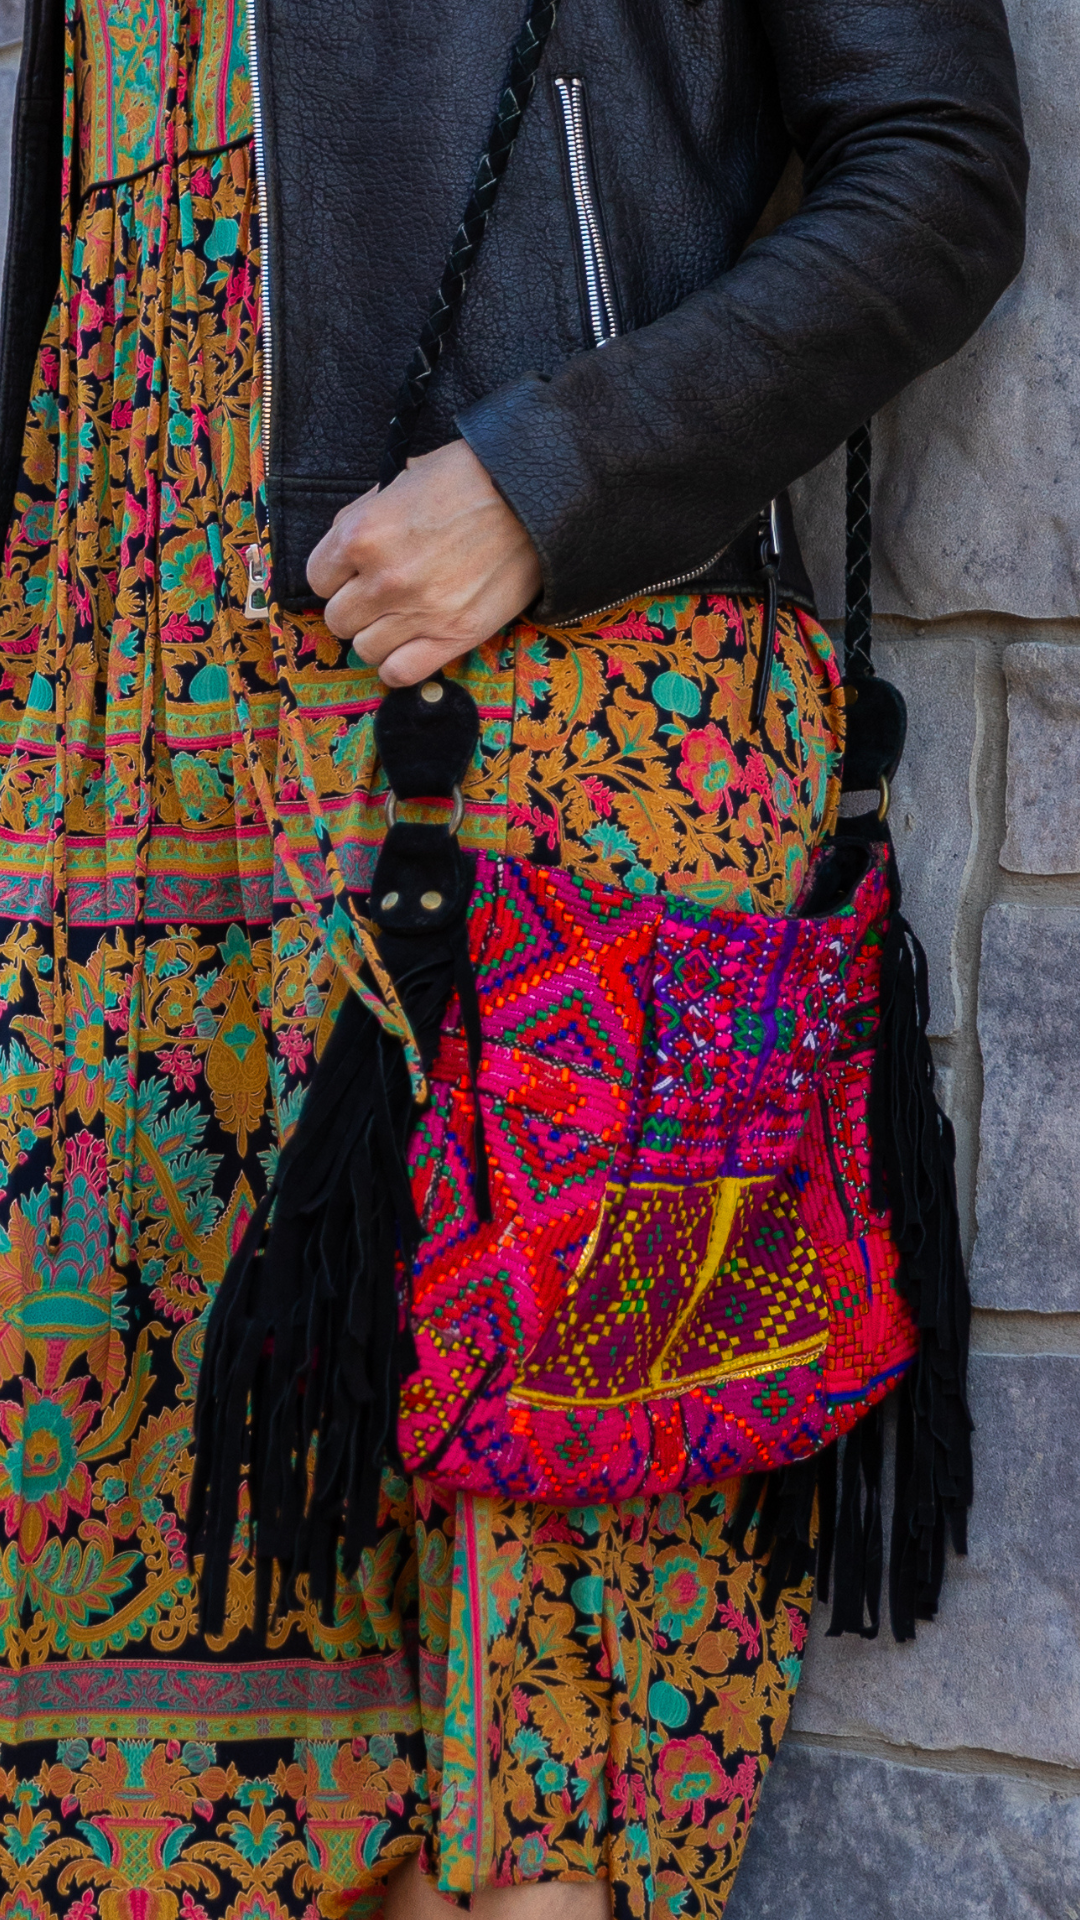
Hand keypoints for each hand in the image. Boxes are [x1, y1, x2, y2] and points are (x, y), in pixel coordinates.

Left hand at [306, 440, 541, 686]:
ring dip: (377, 636)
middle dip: (355, 607)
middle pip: (338, 619)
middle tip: (380, 595)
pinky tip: (409, 646)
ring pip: (364, 650)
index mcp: (362, 534)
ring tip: (399, 619)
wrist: (532, 499)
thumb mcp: (402, 479)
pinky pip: (400, 673)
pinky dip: (398, 664)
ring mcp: (418, 612)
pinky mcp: (453, 637)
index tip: (355, 572)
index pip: (317, 578)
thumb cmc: (469, 479)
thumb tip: (347, 545)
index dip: (336, 575)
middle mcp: (383, 579)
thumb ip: (366, 515)